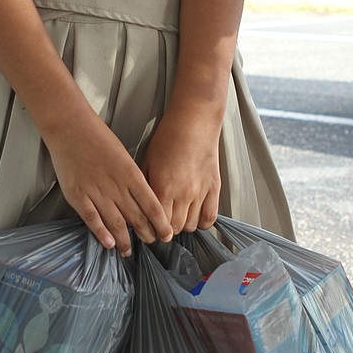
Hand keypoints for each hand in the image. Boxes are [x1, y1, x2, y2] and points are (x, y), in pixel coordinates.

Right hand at [45, 113, 173, 255]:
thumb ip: (133, 179)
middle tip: (150, 244)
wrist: (71, 128)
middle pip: (136, 217)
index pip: (152, 205)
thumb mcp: (124, 156)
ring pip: (115, 223)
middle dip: (145, 234)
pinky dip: (101, 233)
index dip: (161, 223)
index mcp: (131, 175)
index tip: (166, 235)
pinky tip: (108, 244)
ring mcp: (96, 192)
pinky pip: (92, 219)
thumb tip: (142, 200)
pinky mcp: (78, 196)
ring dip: (124, 240)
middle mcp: (116, 186)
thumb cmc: (99, 139)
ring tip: (128, 251)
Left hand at [140, 107, 222, 235]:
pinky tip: (194, 216)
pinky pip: (209, 218)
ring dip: (182, 225)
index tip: (149, 229)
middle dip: (166, 229)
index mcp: (162, 188)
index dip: (151, 230)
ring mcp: (200, 193)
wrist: (194, 123)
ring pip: (191, 226)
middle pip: (174, 228)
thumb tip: (138, 207)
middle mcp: (182, 194)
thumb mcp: (146, 162)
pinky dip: (202, 222)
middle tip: (162, 223)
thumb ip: (144, 187)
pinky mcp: (214, 189)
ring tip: (177, 217)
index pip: (156, 224)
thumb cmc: (167, 139)